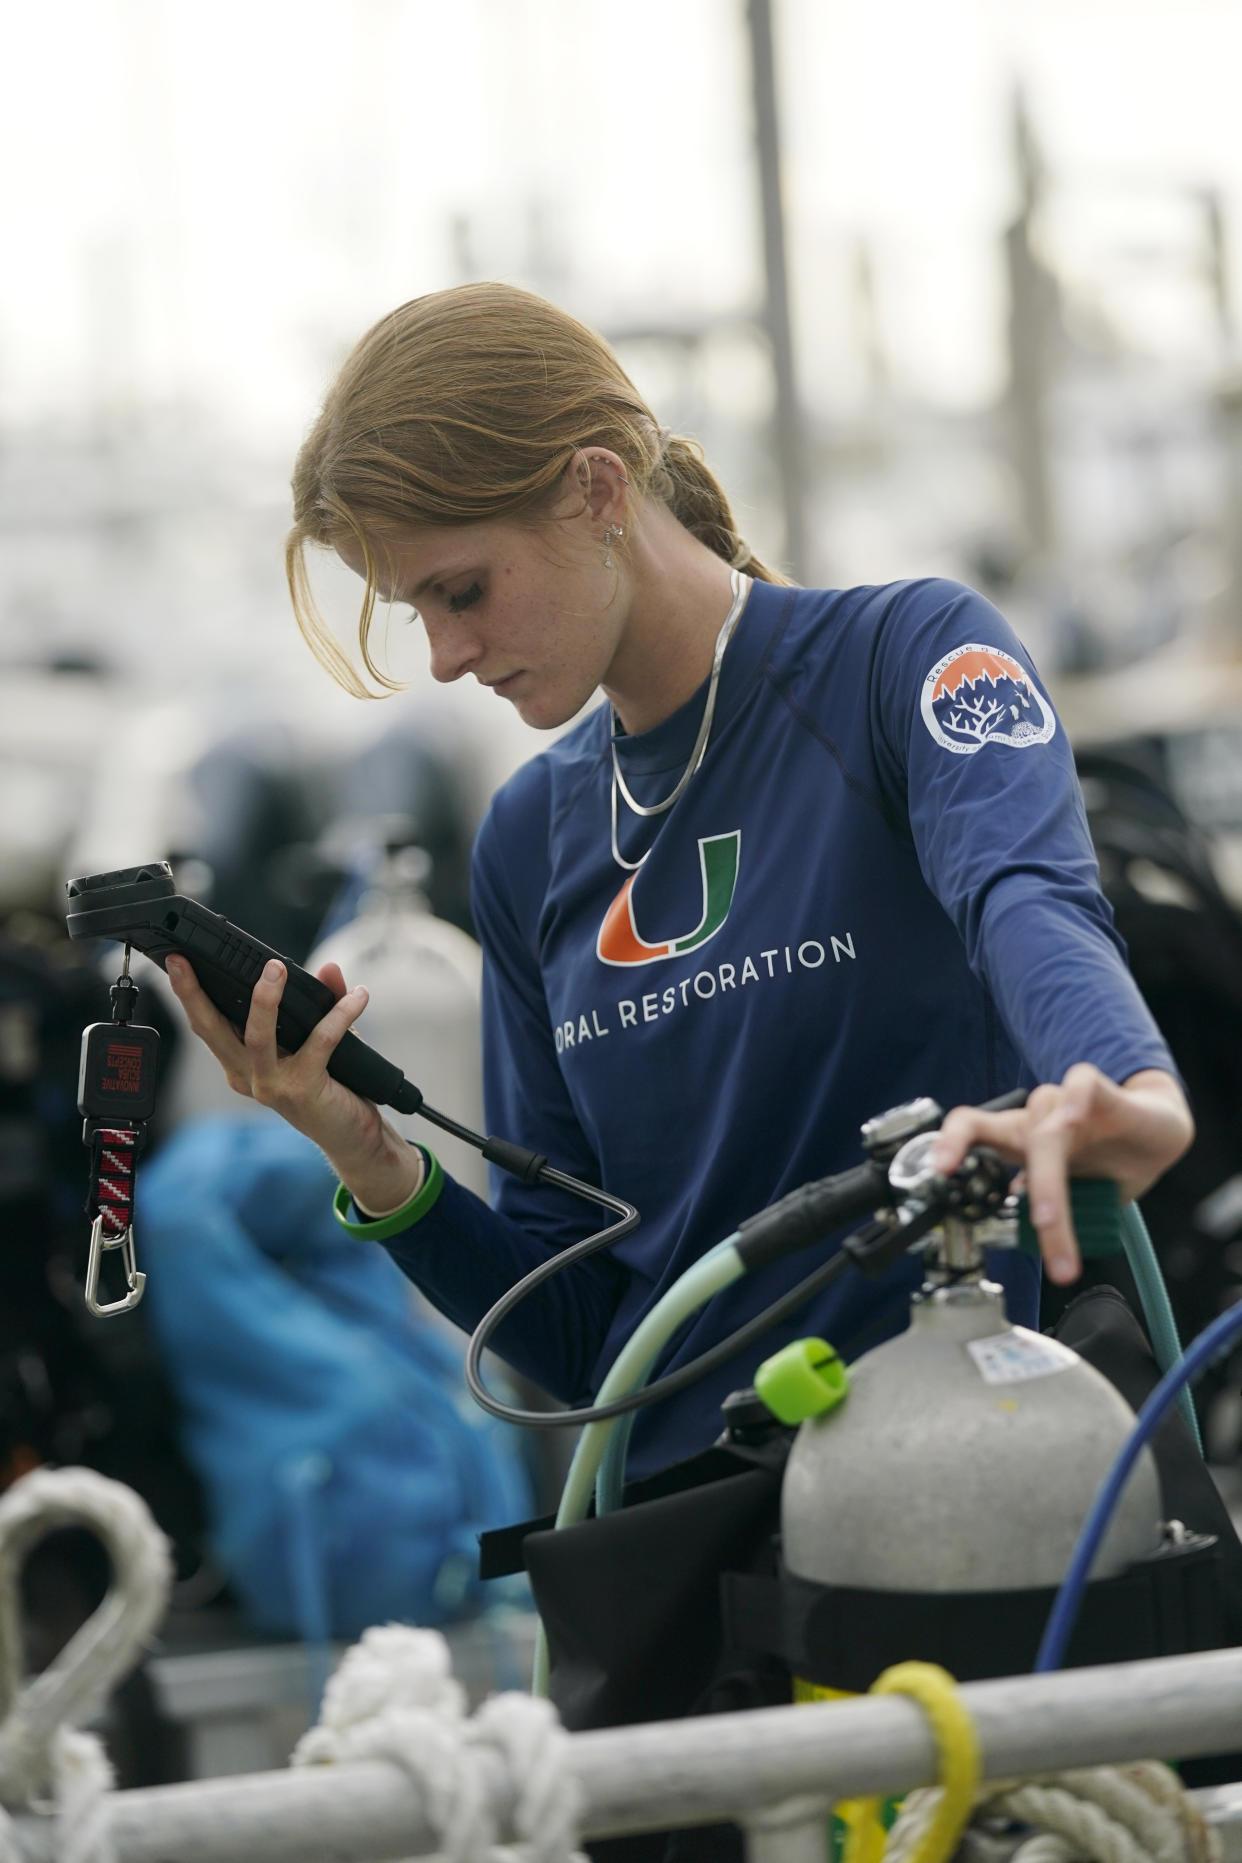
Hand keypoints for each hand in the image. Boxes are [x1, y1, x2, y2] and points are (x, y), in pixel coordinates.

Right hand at [165, 954, 421, 1211]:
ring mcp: (270, 1086)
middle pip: (211, 1030)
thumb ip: (323, 1002)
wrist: (353, 1138)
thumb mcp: (321, 1039)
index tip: (177, 961)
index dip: (189, 994)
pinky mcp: (301, 1091)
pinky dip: (339, 1015)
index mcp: (241, 1064)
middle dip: (193, 994)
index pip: (208, 1025)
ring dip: (265, 1000)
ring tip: (276, 967)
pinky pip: (319, 1043)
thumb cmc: (332, 1088)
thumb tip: (327, 968)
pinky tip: (358, 997)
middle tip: (184, 960)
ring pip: (256, 1037)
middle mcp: (247, 1076)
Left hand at [931, 1065, 1193, 1284]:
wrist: (1158, 1131)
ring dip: (1053, 1176)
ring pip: (1049, 1128)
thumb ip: (1044, 1203)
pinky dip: (1075, 1099)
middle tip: (1042, 1228)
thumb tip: (1016, 1225)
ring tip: (1056, 1215)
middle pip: (1018, 1141)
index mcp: (1023, 1142)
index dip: (951, 1143)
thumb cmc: (1107, 1159)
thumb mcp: (1075, 1193)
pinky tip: (1075, 1119)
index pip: (973, 1129)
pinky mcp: (1098, 1089)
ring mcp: (1066, 1103)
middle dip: (1034, 1191)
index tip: (941, 1171)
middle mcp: (1038, 1120)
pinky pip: (1080, 1082)